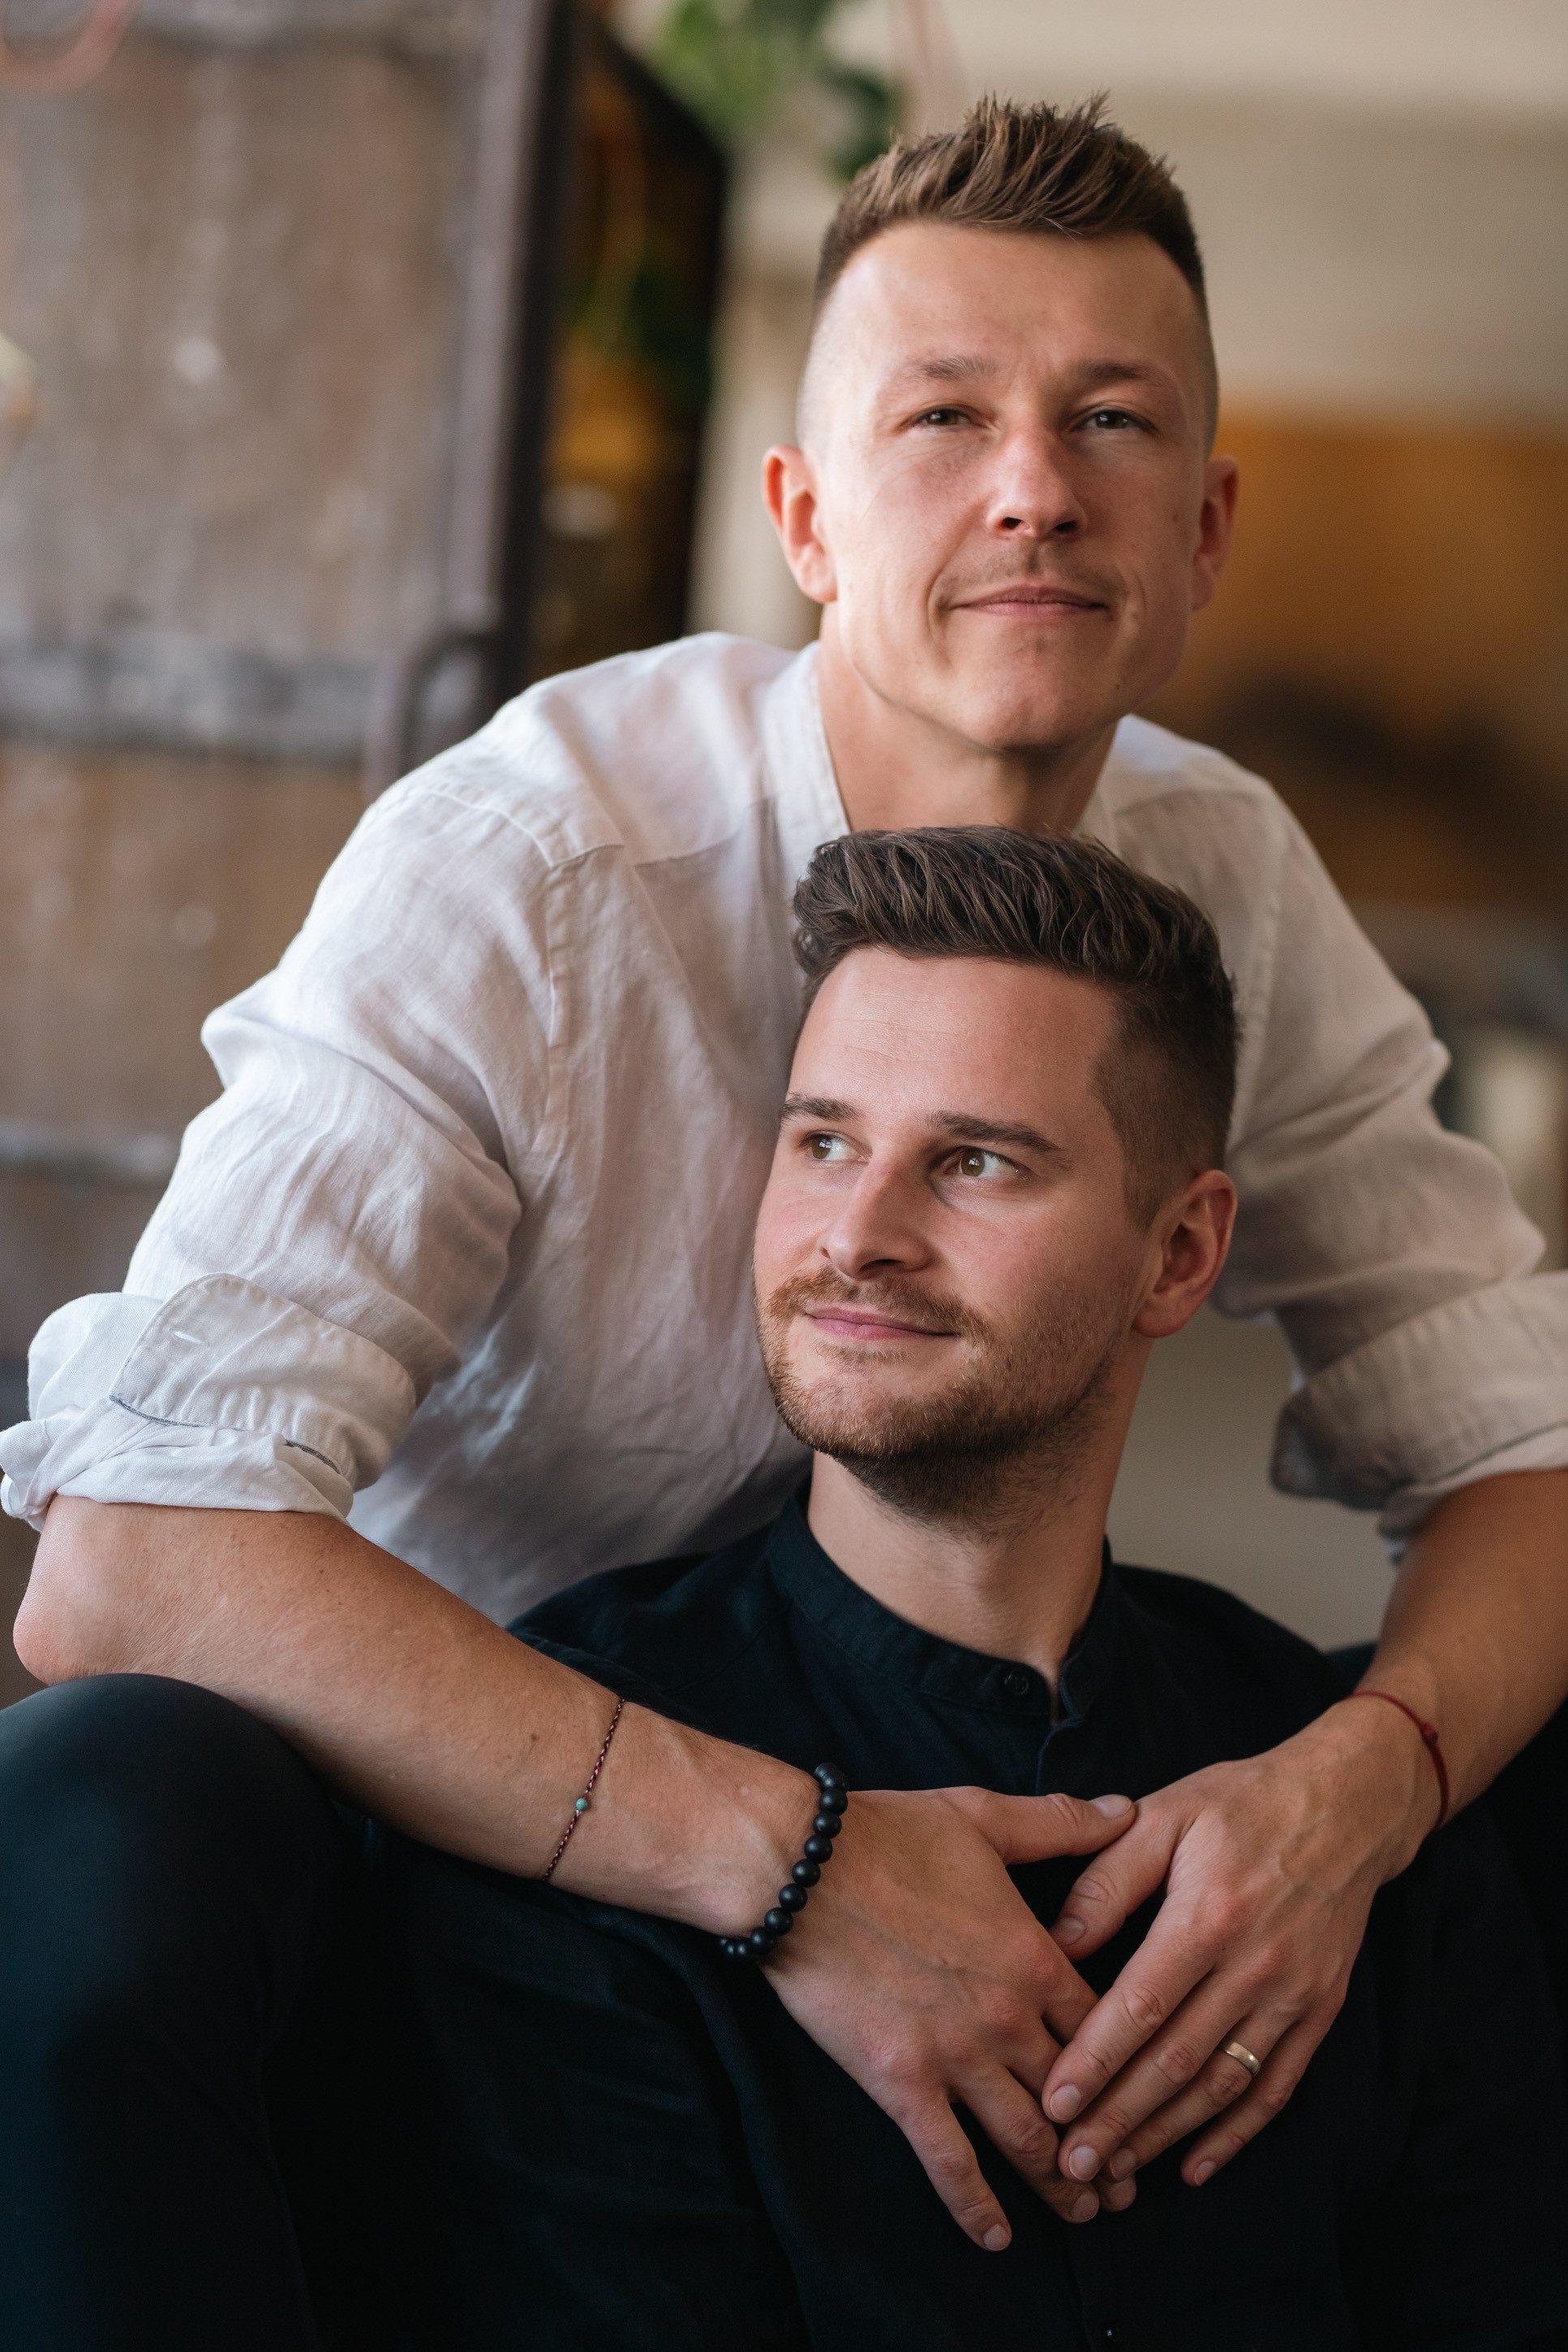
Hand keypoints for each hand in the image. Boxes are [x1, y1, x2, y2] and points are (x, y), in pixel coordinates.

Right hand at [765, 1784, 1138, 2246]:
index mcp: (1034, 1957)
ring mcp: (956, 2057)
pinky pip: (948, 2161)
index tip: (1154, 2090)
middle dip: (1112, 2142)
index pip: (1109, 2027)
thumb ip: (1059, 1823)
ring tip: (1088, 2211)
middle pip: (1080, 2097)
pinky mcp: (901, 2082)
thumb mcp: (984, 1816)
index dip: (1135, 2064)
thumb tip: (1124, 1808)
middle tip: (1133, 2180)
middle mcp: (1007, 2018)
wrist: (801, 1866)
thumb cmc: (890, 1834)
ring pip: (1028, 2140)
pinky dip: (977, 2206)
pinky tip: (998, 2238)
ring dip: (1063, 2183)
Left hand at [1036, 1699, 1438, 2190]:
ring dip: (1167, 2134)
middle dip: (1119, 2118)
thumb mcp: (1164, 1814)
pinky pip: (1275, 2086)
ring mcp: (1293, 1994)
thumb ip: (1109, 1879)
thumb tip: (1058, 1942)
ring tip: (1116, 2172)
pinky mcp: (1320, 2010)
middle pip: (1178, 2061)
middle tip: (1070, 2164)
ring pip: (1222, 2083)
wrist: (1347, 1804)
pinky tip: (1196, 2165)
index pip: (1142, 2006)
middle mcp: (1254, 1965)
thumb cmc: (1241, 1803)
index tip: (1054, 2105)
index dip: (1095, 2061)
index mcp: (1208, 1915)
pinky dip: (1236, 2132)